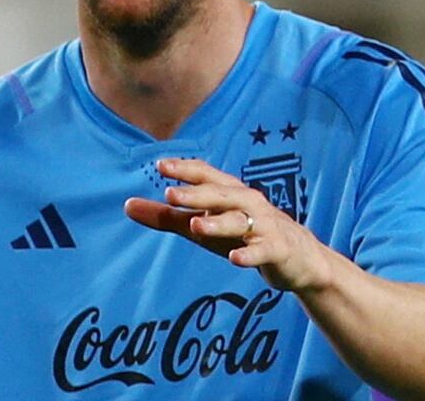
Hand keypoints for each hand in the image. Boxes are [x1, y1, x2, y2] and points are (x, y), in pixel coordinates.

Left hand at [124, 158, 328, 292]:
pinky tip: (235, 258)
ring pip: (239, 221)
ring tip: (195, 226)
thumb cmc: (244, 234)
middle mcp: (248, 203)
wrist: (298, 258)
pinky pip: (263, 250)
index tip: (160, 165)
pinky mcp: (277, 250)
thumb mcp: (204, 226)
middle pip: (221, 194)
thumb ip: (166, 217)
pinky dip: (250, 253)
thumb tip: (126, 206)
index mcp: (229, 193)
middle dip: (197, 194)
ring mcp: (265, 226)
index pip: (206, 175)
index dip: (185, 170)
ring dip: (218, 223)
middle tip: (170, 194)